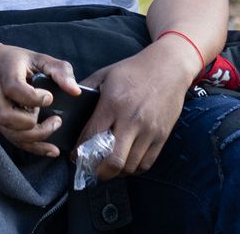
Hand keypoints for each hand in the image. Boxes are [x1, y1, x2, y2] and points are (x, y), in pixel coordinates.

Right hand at [0, 30, 82, 157]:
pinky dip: (33, 148)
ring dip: (35, 136)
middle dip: (34, 123)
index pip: (14, 89)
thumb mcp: (36, 57)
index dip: (34, 97)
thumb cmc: (12, 60)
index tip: (49, 97)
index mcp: (4, 72)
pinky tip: (51, 150)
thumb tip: (76, 91)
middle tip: (55, 118)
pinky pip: (12, 139)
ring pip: (9, 132)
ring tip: (53, 126)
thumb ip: (58, 70)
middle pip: (7, 116)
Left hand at [83, 36, 198, 177]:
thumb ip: (86, 88)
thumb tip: (70, 104)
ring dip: (117, 172)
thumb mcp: (105, 73)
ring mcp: (150, 130)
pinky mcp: (162, 136)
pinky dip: (134, 169)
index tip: (75, 156)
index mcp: (113, 104)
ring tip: (107, 167)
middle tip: (91, 169)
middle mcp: (132, 120)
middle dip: (99, 171)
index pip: (93, 136)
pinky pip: (147, 163)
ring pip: (131, 166)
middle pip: (114, 160)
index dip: (80, 151)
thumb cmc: (133, 70)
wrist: (169, 67)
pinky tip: (126, 163)